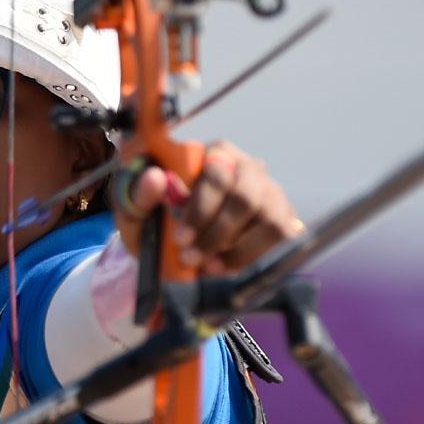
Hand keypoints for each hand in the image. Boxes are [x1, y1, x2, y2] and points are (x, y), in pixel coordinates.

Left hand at [115, 140, 304, 273]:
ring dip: (237, 250)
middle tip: (191, 258)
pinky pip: (281, 239)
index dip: (200, 208)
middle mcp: (248, 168)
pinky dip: (253, 258)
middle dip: (217, 233)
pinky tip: (228, 269)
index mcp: (213, 155)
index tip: (180, 238)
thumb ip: (139, 195)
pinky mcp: (284, 219)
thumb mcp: (138, 211)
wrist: (178, 250)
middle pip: (245, 197)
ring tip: (209, 267)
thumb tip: (154, 179)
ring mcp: (271, 194)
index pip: (216, 174)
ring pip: (268, 220)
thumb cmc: (158, 222)